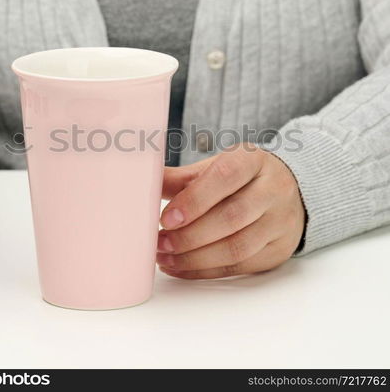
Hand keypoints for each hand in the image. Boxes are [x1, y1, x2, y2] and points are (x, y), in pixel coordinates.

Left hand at [157, 144, 304, 278]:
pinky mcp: (278, 249)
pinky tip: (181, 267)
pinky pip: (240, 266)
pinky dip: (206, 270)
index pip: (225, 177)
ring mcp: (280, 221)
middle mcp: (273, 189)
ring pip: (237, 247)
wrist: (289, 190)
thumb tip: (141, 180)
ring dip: (195, 258)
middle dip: (190, 235)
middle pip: (231, 217)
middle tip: (160, 243)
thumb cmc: (242, 178)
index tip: (165, 218)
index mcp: (253, 160)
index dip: (194, 200)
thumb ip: (181, 178)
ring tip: (165, 258)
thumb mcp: (215, 168)